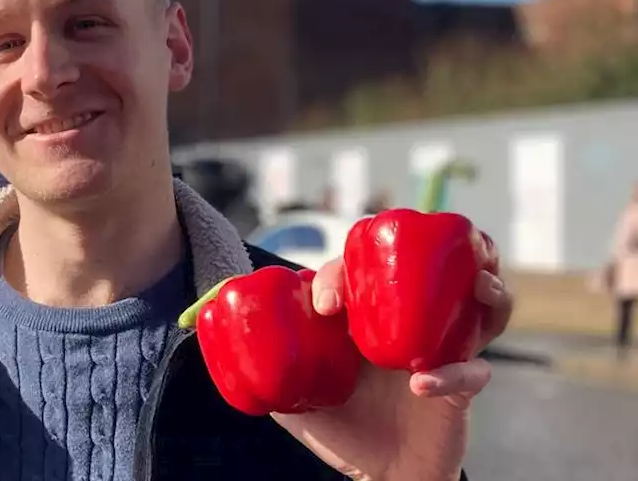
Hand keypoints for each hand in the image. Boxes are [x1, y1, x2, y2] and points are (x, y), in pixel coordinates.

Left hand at [273, 257, 513, 480]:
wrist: (381, 476)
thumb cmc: (341, 431)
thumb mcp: (294, 403)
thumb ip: (267, 372)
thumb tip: (226, 342)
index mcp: (367, 320)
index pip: (357, 275)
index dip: (339, 275)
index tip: (323, 304)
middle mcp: (409, 324)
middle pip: (429, 273)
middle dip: (433, 256)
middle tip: (399, 272)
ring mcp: (442, 349)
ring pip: (480, 306)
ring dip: (488, 291)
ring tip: (481, 286)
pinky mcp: (463, 386)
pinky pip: (472, 372)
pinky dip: (454, 374)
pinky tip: (422, 384)